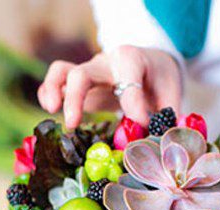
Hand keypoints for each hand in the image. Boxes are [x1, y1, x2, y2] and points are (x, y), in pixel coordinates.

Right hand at [37, 46, 181, 128]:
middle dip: (75, 99)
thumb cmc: (158, 79)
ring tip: (52, 111)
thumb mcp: (170, 92)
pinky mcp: (76, 83)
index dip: (134, 108)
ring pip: (61, 71)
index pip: (128, 83)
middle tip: (73, 124)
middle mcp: (105, 63)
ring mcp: (88, 72)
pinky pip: (56, 80)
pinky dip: (48, 92)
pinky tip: (50, 109)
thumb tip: (156, 140)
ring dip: (53, 91)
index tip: (142, 125)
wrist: (149, 62)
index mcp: (132, 60)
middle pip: (82, 74)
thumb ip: (164, 114)